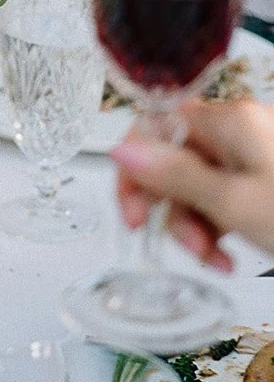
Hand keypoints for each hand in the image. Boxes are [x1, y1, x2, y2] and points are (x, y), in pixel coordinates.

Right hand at [112, 100, 273, 267]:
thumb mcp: (235, 203)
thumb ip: (175, 175)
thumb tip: (122, 150)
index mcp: (229, 121)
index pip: (155, 129)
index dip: (136, 172)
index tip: (133, 212)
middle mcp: (240, 129)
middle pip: (176, 161)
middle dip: (174, 210)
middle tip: (186, 247)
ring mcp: (255, 154)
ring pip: (200, 185)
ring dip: (198, 227)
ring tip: (215, 260)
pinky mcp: (266, 179)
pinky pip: (226, 196)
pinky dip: (221, 227)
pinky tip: (229, 256)